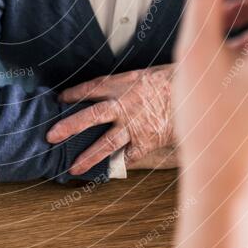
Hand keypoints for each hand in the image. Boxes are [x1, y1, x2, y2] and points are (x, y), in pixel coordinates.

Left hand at [46, 66, 174, 174]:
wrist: (197, 93)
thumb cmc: (173, 80)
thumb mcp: (146, 73)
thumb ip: (128, 83)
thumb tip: (112, 89)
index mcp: (122, 84)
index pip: (90, 88)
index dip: (73, 94)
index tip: (60, 100)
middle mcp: (123, 106)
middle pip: (89, 116)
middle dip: (68, 127)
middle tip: (51, 136)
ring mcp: (134, 126)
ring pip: (106, 143)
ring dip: (88, 156)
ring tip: (73, 168)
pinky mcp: (147, 141)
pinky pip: (129, 156)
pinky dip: (119, 165)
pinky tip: (108, 173)